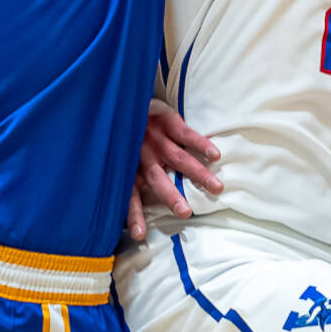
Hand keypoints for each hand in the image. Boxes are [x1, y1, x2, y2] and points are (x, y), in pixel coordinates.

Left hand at [126, 103, 221, 242]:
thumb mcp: (114, 156)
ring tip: (216, 187)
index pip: (130, 195)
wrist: (120, 95)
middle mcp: (142, 155)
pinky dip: (200, 143)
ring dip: (197, 173)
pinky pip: (186, 133)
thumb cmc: (119, 132)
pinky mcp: (166, 119)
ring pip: (178, 158)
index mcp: (128, 167)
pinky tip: (215, 154)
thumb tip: (119, 213)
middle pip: (156, 179)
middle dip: (170, 196)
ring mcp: (156, 137)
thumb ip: (120, 178)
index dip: (134, 215)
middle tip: (185, 212)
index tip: (140, 236)